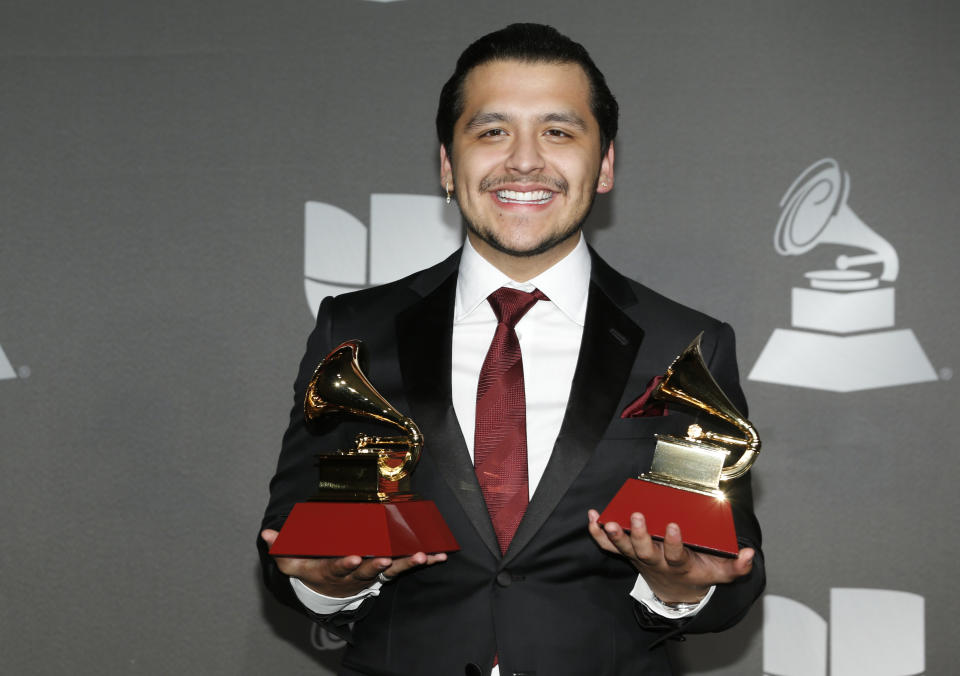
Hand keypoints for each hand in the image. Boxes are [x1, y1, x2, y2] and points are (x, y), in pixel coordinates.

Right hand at [260, 529, 447, 597]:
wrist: (329, 591)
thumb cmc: (311, 570)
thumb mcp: (293, 563)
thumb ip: (282, 549)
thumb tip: (266, 534)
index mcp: (332, 570)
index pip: (338, 568)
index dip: (346, 563)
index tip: (354, 557)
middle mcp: (355, 575)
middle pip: (368, 571)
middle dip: (378, 566)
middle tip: (386, 559)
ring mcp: (372, 574)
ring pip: (392, 570)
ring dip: (407, 563)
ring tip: (422, 556)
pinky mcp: (385, 571)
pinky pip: (405, 567)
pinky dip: (422, 561)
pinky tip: (438, 555)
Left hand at [587, 510, 753, 603]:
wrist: (676, 592)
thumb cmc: (697, 574)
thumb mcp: (719, 574)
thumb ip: (735, 567)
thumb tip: (749, 554)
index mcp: (679, 565)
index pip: (676, 556)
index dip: (674, 543)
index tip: (674, 526)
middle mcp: (656, 561)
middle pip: (645, 551)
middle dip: (639, 535)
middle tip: (637, 517)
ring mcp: (639, 557)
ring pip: (624, 549)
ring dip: (614, 535)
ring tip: (607, 519)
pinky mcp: (628, 553)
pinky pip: (608, 547)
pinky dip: (597, 534)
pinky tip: (592, 516)